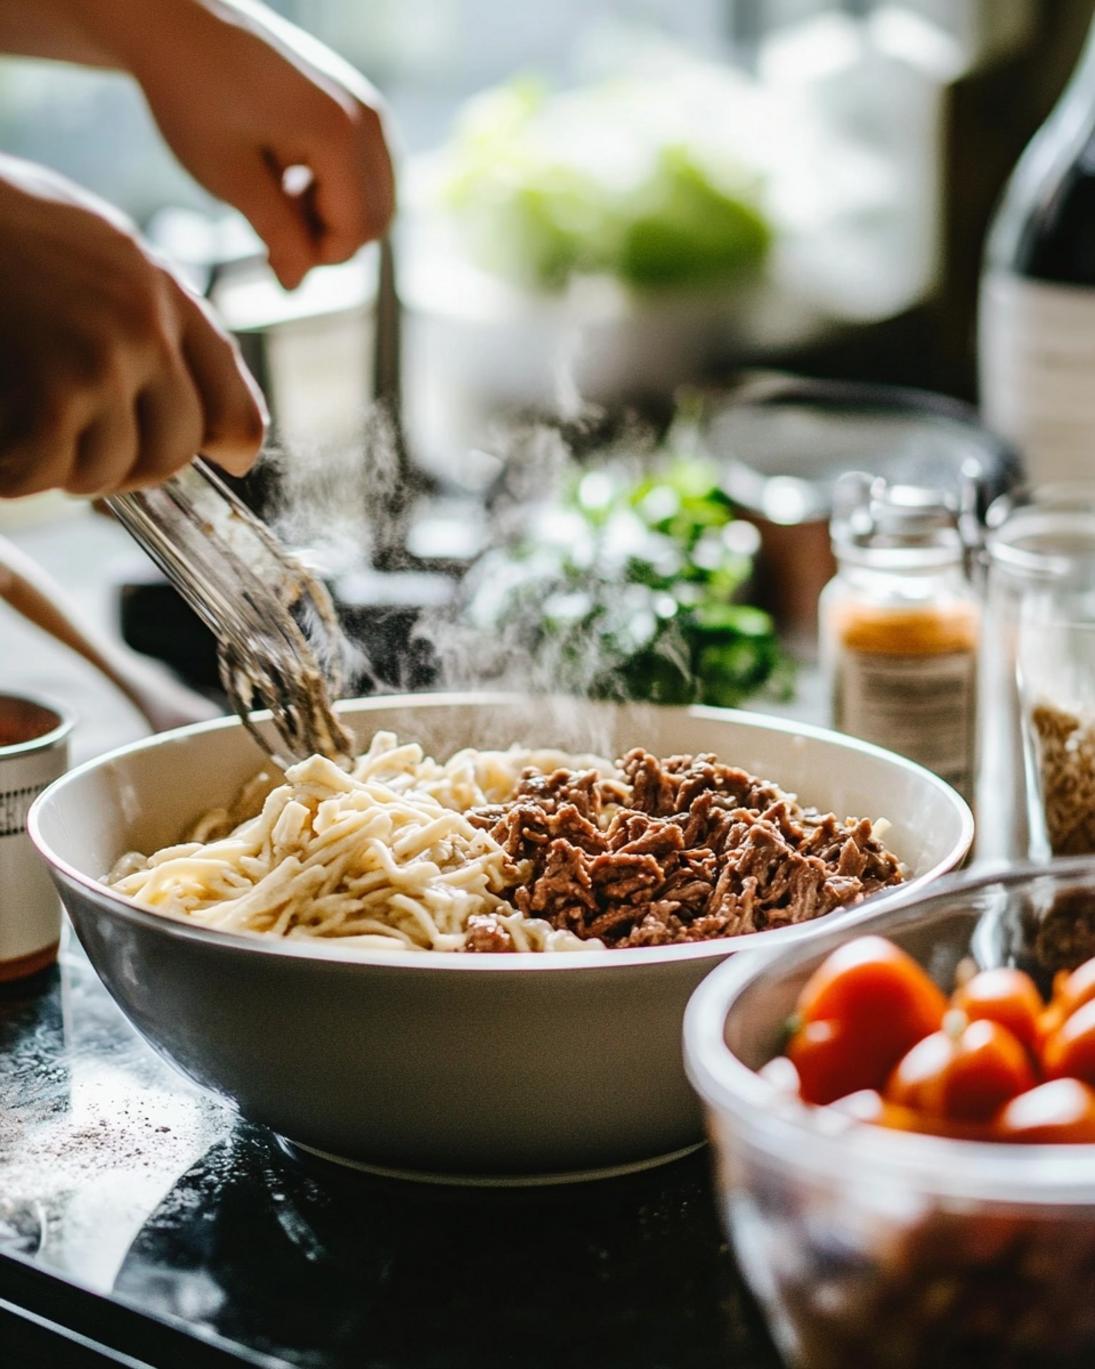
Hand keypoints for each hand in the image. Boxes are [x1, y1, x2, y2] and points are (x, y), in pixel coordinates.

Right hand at [0, 155, 266, 497]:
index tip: (216, 460)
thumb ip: (141, 314)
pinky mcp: (56, 390)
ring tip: (15, 426)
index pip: (236, 404)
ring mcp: (106, 358)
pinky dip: (7, 470)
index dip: (226, 445)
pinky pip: (46, 472)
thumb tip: (186, 407)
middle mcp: (148, 325)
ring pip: (108, 471)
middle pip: (175, 453)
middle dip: (122, 466)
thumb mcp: (91, 245)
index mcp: (162, 290)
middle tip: (68, 447)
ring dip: (53, 466)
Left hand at [124, 0, 395, 288]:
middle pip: (377, 220)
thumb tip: (297, 287)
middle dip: (330, 241)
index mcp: (339, 135)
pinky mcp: (357, 103)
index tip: (268, 255)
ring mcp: (368, 107)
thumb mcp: (230, 178)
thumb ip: (276, 235)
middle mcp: (367, 119)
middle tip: (272, 235)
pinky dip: (337, 190)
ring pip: (376, 198)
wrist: (178, 23)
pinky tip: (291, 181)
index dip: (315, 258)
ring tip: (277, 203)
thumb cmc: (193, 95)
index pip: (355, 232)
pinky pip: (368, 172)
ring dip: (333, 217)